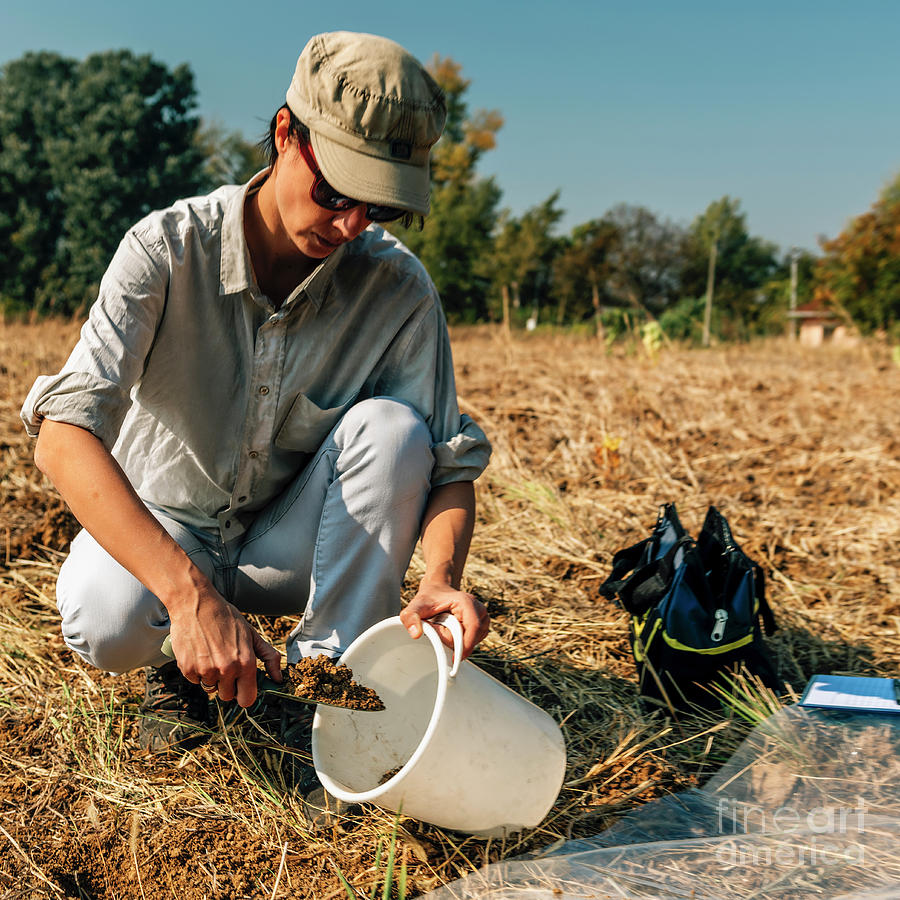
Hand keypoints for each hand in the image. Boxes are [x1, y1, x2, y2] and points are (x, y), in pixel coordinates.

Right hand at [168, 584, 281, 707]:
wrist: (196, 604)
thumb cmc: (226, 618)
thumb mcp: (252, 634)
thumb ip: (269, 657)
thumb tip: (278, 679)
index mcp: (245, 662)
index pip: (247, 699)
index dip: (245, 694)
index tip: (243, 686)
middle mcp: (226, 669)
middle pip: (227, 696)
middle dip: (228, 685)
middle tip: (226, 664)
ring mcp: (206, 670)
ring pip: (210, 688)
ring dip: (212, 677)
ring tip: (212, 655)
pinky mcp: (187, 669)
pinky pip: (195, 681)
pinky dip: (197, 671)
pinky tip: (200, 652)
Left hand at [400, 581, 489, 659]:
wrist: (437, 591)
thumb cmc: (428, 598)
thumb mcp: (415, 606)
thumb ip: (411, 618)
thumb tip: (415, 634)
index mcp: (466, 602)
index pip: (473, 628)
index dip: (465, 645)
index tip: (454, 658)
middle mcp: (478, 609)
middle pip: (473, 637)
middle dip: (456, 641)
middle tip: (439, 631)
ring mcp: (482, 617)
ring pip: (474, 640)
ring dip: (459, 641)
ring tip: (444, 628)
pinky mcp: (482, 624)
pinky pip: (474, 640)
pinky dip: (462, 641)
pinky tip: (451, 632)